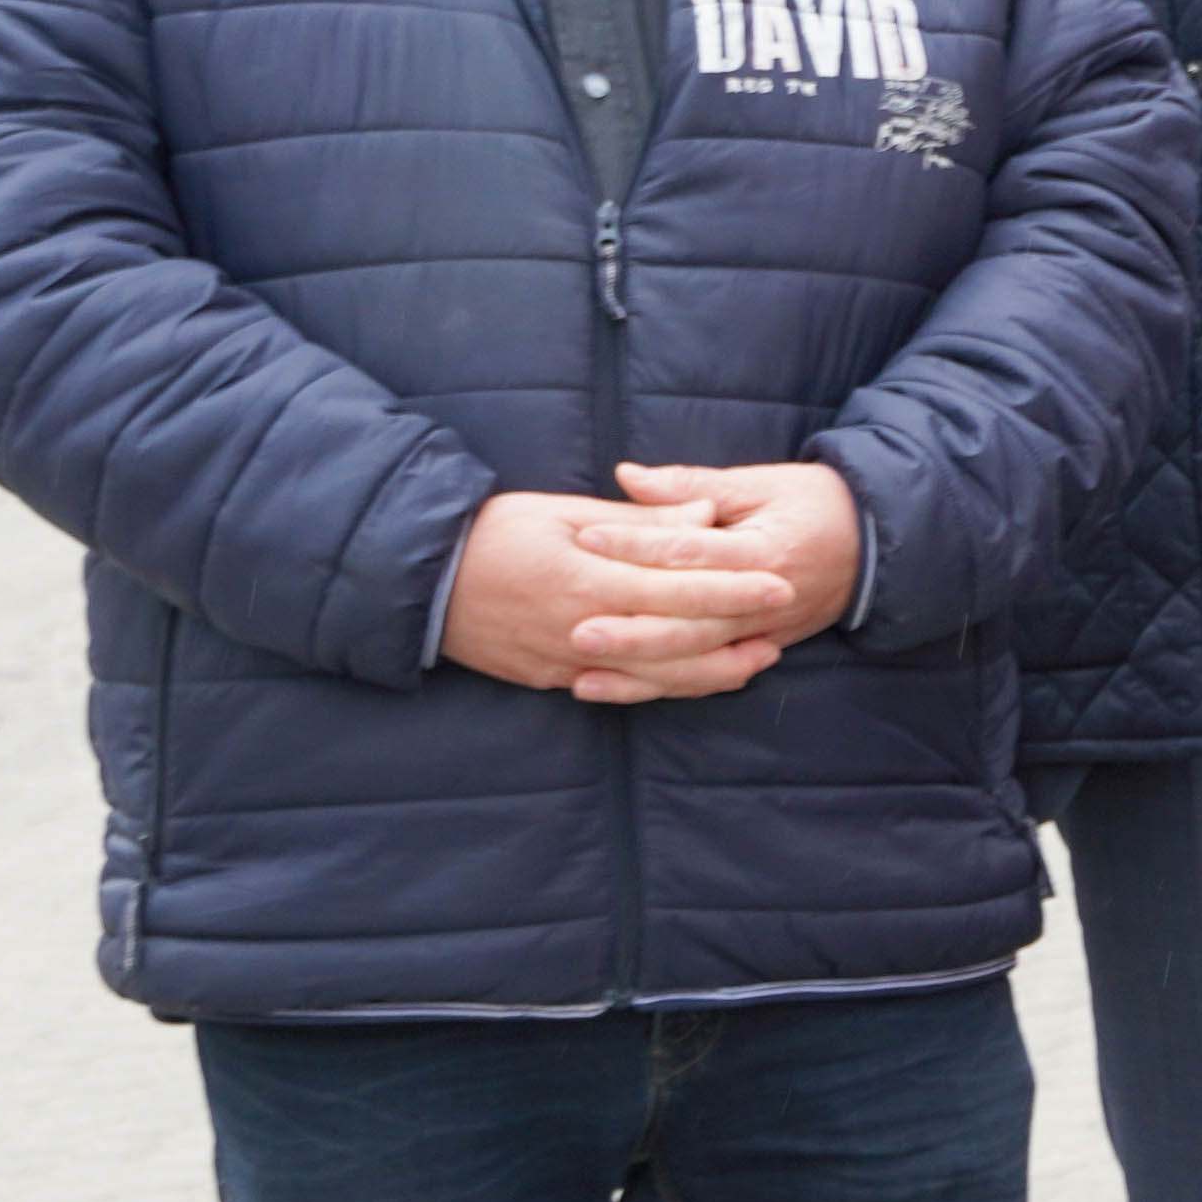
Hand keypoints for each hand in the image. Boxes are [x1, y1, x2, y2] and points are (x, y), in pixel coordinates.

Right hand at [443, 483, 801, 701]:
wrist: (419, 582)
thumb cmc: (491, 532)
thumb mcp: (562, 511)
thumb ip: (639, 522)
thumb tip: (704, 516)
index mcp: (590, 579)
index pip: (680, 587)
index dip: (735, 588)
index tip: (780, 582)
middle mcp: (585, 628)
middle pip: (678, 639)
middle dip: (735, 635)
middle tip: (782, 624)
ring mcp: (569, 662)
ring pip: (656, 676)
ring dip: (710, 672)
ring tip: (754, 661)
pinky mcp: (553, 680)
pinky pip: (621, 690)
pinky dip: (663, 687)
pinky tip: (693, 679)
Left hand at [563, 459, 867, 700]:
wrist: (878, 544)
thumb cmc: (815, 503)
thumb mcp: (760, 483)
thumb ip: (691, 484)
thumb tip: (627, 475)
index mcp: (764, 550)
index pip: (692, 550)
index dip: (638, 544)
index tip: (587, 537)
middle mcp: (764, 599)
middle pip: (691, 622)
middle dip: (633, 630)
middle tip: (576, 629)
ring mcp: (764, 632)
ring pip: (695, 659)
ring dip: (639, 668)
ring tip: (582, 670)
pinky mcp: (760, 649)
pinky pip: (705, 677)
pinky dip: (659, 686)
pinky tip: (613, 688)